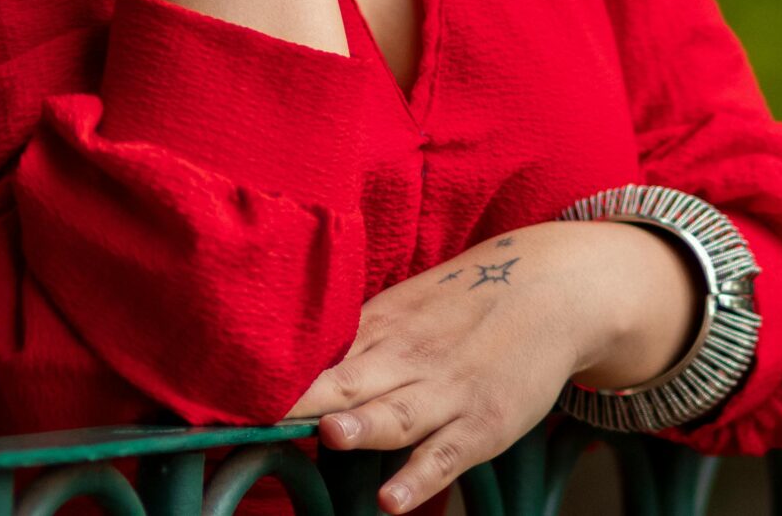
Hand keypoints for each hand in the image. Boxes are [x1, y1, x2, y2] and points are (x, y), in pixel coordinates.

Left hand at [278, 222, 626, 513]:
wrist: (550, 287)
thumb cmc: (465, 302)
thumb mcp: (405, 307)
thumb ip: (354, 338)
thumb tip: (290, 364)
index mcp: (380, 328)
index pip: (319, 357)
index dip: (277, 379)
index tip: (231, 394)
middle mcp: (406, 358)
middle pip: (347, 381)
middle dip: (306, 400)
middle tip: (264, 413)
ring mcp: (445, 392)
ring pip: (396, 414)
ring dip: (364, 426)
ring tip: (330, 436)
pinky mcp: (481, 423)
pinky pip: (445, 455)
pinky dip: (419, 478)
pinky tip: (391, 500)